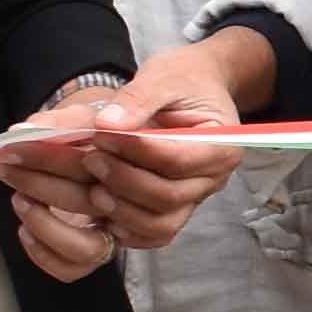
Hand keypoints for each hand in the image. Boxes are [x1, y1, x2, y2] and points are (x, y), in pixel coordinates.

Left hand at [35, 42, 268, 252]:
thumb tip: (106, 125)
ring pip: (161, 223)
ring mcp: (195, 198)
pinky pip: (155, 235)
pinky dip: (128, 231)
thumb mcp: (162, 77)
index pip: (176, 160)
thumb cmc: (182, 80)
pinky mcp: (175, 210)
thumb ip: (137, 98)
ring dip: (122, 209)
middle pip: (168, 196)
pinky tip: (103, 213)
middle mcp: (213, 179)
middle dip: (123, 180)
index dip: (135, 151)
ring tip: (93, 186)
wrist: (194, 88)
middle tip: (90, 157)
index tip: (101, 134)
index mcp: (221, 144)